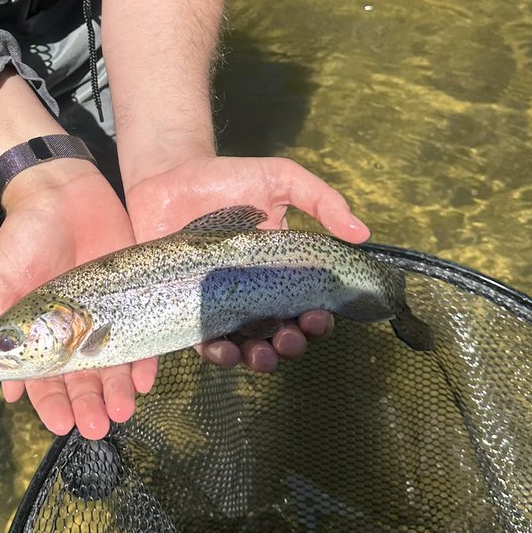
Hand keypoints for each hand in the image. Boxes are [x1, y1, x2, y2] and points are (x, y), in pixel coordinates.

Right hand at [0, 163, 157, 438]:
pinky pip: (142, 334)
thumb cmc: (23, 237)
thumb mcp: (0, 284)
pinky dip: (144, 358)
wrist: (62, 190)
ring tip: (123, 411)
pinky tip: (145, 378)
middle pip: (84, 378)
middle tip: (98, 427)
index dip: (53, 404)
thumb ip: (0, 333)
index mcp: (40, 334)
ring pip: (114, 364)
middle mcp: (74, 332)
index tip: (61, 424)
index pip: (47, 380)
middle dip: (89, 405)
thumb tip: (4, 388)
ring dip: (117, 390)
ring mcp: (106, 316)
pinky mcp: (133, 296)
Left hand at [124, 154, 370, 372]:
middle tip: (290, 338)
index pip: (306, 306)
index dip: (317, 320)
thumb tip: (362, 233)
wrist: (169, 174)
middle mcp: (252, 294)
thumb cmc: (227, 178)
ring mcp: (218, 303)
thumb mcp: (281, 179)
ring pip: (243, 345)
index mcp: (280, 271)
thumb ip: (322, 201)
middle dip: (290, 344)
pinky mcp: (185, 306)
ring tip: (263, 355)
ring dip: (257, 358)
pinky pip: (200, 340)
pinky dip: (214, 353)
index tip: (318, 316)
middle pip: (279, 334)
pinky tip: (222, 351)